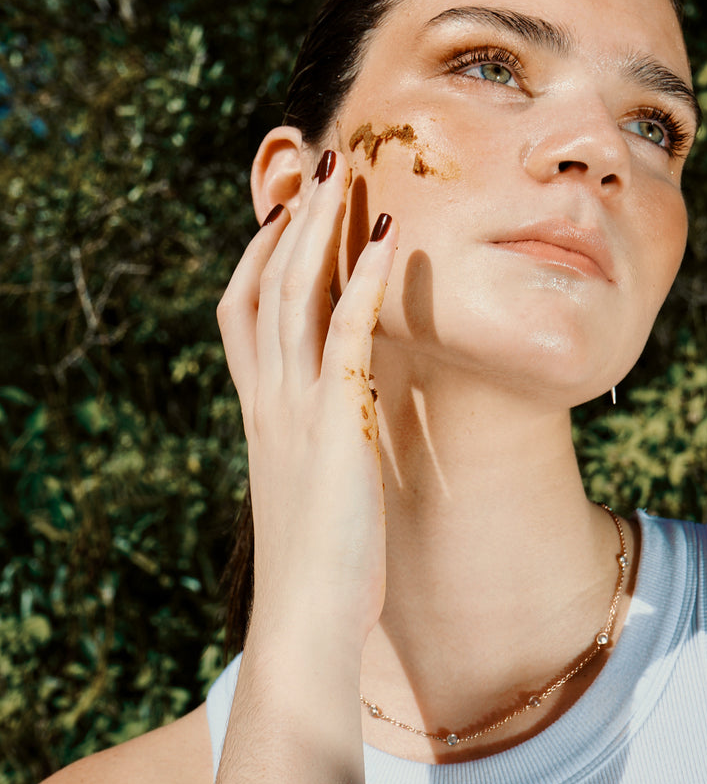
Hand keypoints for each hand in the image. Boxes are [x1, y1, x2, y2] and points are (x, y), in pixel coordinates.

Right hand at [216, 150, 396, 648]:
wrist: (306, 619)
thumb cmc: (316, 565)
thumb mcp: (307, 489)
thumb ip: (314, 447)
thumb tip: (337, 429)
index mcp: (259, 410)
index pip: (241, 312)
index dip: (259, 255)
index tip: (283, 214)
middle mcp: (267, 397)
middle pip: (264, 283)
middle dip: (288, 219)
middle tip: (316, 163)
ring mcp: (295, 405)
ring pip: (294, 292)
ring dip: (318, 227)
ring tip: (343, 171)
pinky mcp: (336, 420)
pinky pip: (346, 332)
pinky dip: (363, 280)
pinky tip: (388, 238)